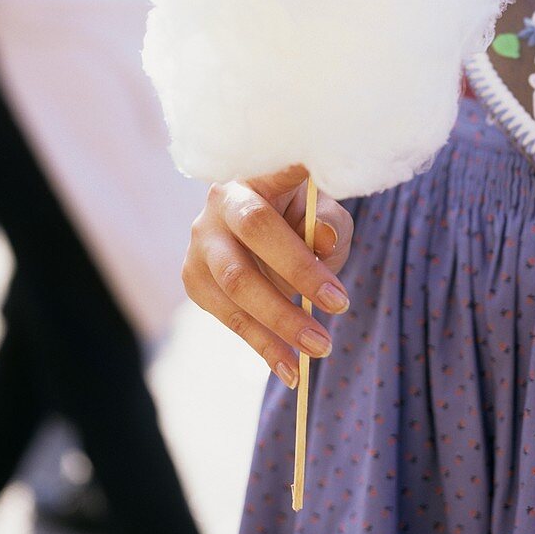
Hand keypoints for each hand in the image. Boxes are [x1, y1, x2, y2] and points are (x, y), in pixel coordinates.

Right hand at [182, 166, 353, 388]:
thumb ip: (329, 223)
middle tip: (340, 304)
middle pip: (255, 233)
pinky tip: (290, 369)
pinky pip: (230, 317)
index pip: (273, 168)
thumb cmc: (302, 218)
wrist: (259, 234)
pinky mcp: (194, 280)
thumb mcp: (324, 212)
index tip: (310, 164)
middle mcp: (220, 204)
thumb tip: (323, 241)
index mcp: (255, 174)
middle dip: (299, 272)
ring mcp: (200, 243)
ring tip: (320, 348)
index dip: (289, 169)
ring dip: (281, 320)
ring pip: (236, 284)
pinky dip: (263, 345)